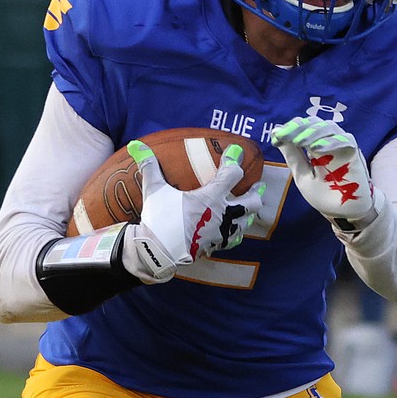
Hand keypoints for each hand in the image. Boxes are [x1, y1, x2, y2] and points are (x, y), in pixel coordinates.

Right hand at [126, 140, 263, 280]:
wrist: (157, 253)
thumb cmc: (159, 220)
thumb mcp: (154, 191)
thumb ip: (149, 166)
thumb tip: (137, 145)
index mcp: (211, 197)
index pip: (232, 174)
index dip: (235, 160)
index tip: (236, 152)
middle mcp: (222, 214)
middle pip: (251, 202)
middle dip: (256, 192)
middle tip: (259, 185)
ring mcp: (222, 232)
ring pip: (246, 222)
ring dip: (249, 213)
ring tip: (250, 207)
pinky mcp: (217, 245)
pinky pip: (234, 239)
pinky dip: (237, 232)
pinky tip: (235, 230)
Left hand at [273, 116, 377, 230]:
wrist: (344, 213)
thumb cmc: (324, 194)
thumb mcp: (302, 174)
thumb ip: (293, 155)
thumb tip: (277, 134)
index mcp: (315, 146)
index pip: (304, 127)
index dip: (290, 128)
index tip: (276, 137)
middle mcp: (329, 142)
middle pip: (315, 123)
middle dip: (298, 128)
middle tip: (285, 136)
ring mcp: (342, 146)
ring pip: (329, 128)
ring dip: (312, 132)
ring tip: (299, 141)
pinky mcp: (354, 153)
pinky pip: (345, 140)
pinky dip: (330, 142)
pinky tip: (316, 148)